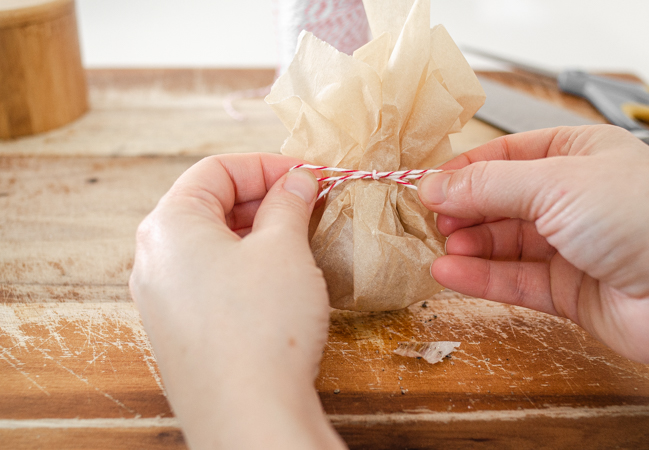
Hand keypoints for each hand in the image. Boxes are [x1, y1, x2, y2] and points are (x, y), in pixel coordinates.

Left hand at [129, 154, 345, 448]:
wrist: (248, 416)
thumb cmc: (263, 323)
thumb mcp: (284, 248)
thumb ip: (289, 203)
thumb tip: (298, 181)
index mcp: (168, 225)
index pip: (216, 170)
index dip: (267, 165)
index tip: (307, 174)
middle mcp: (153, 259)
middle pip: (209, 206)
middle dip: (263, 199)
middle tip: (309, 205)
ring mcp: (161, 300)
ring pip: (211, 246)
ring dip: (256, 234)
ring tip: (299, 240)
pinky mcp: (178, 332)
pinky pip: (209, 281)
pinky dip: (243, 267)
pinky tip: (278, 281)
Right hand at [418, 125, 648, 371]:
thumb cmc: (645, 217)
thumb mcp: (556, 183)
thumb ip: (488, 186)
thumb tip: (434, 185)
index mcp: (579, 154)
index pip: (507, 156)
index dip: (466, 169)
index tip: (427, 184)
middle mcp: (574, 198)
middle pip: (501, 201)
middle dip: (464, 209)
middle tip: (430, 220)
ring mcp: (571, 245)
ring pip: (504, 243)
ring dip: (468, 245)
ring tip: (438, 247)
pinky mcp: (568, 290)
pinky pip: (514, 280)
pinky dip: (480, 278)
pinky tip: (450, 274)